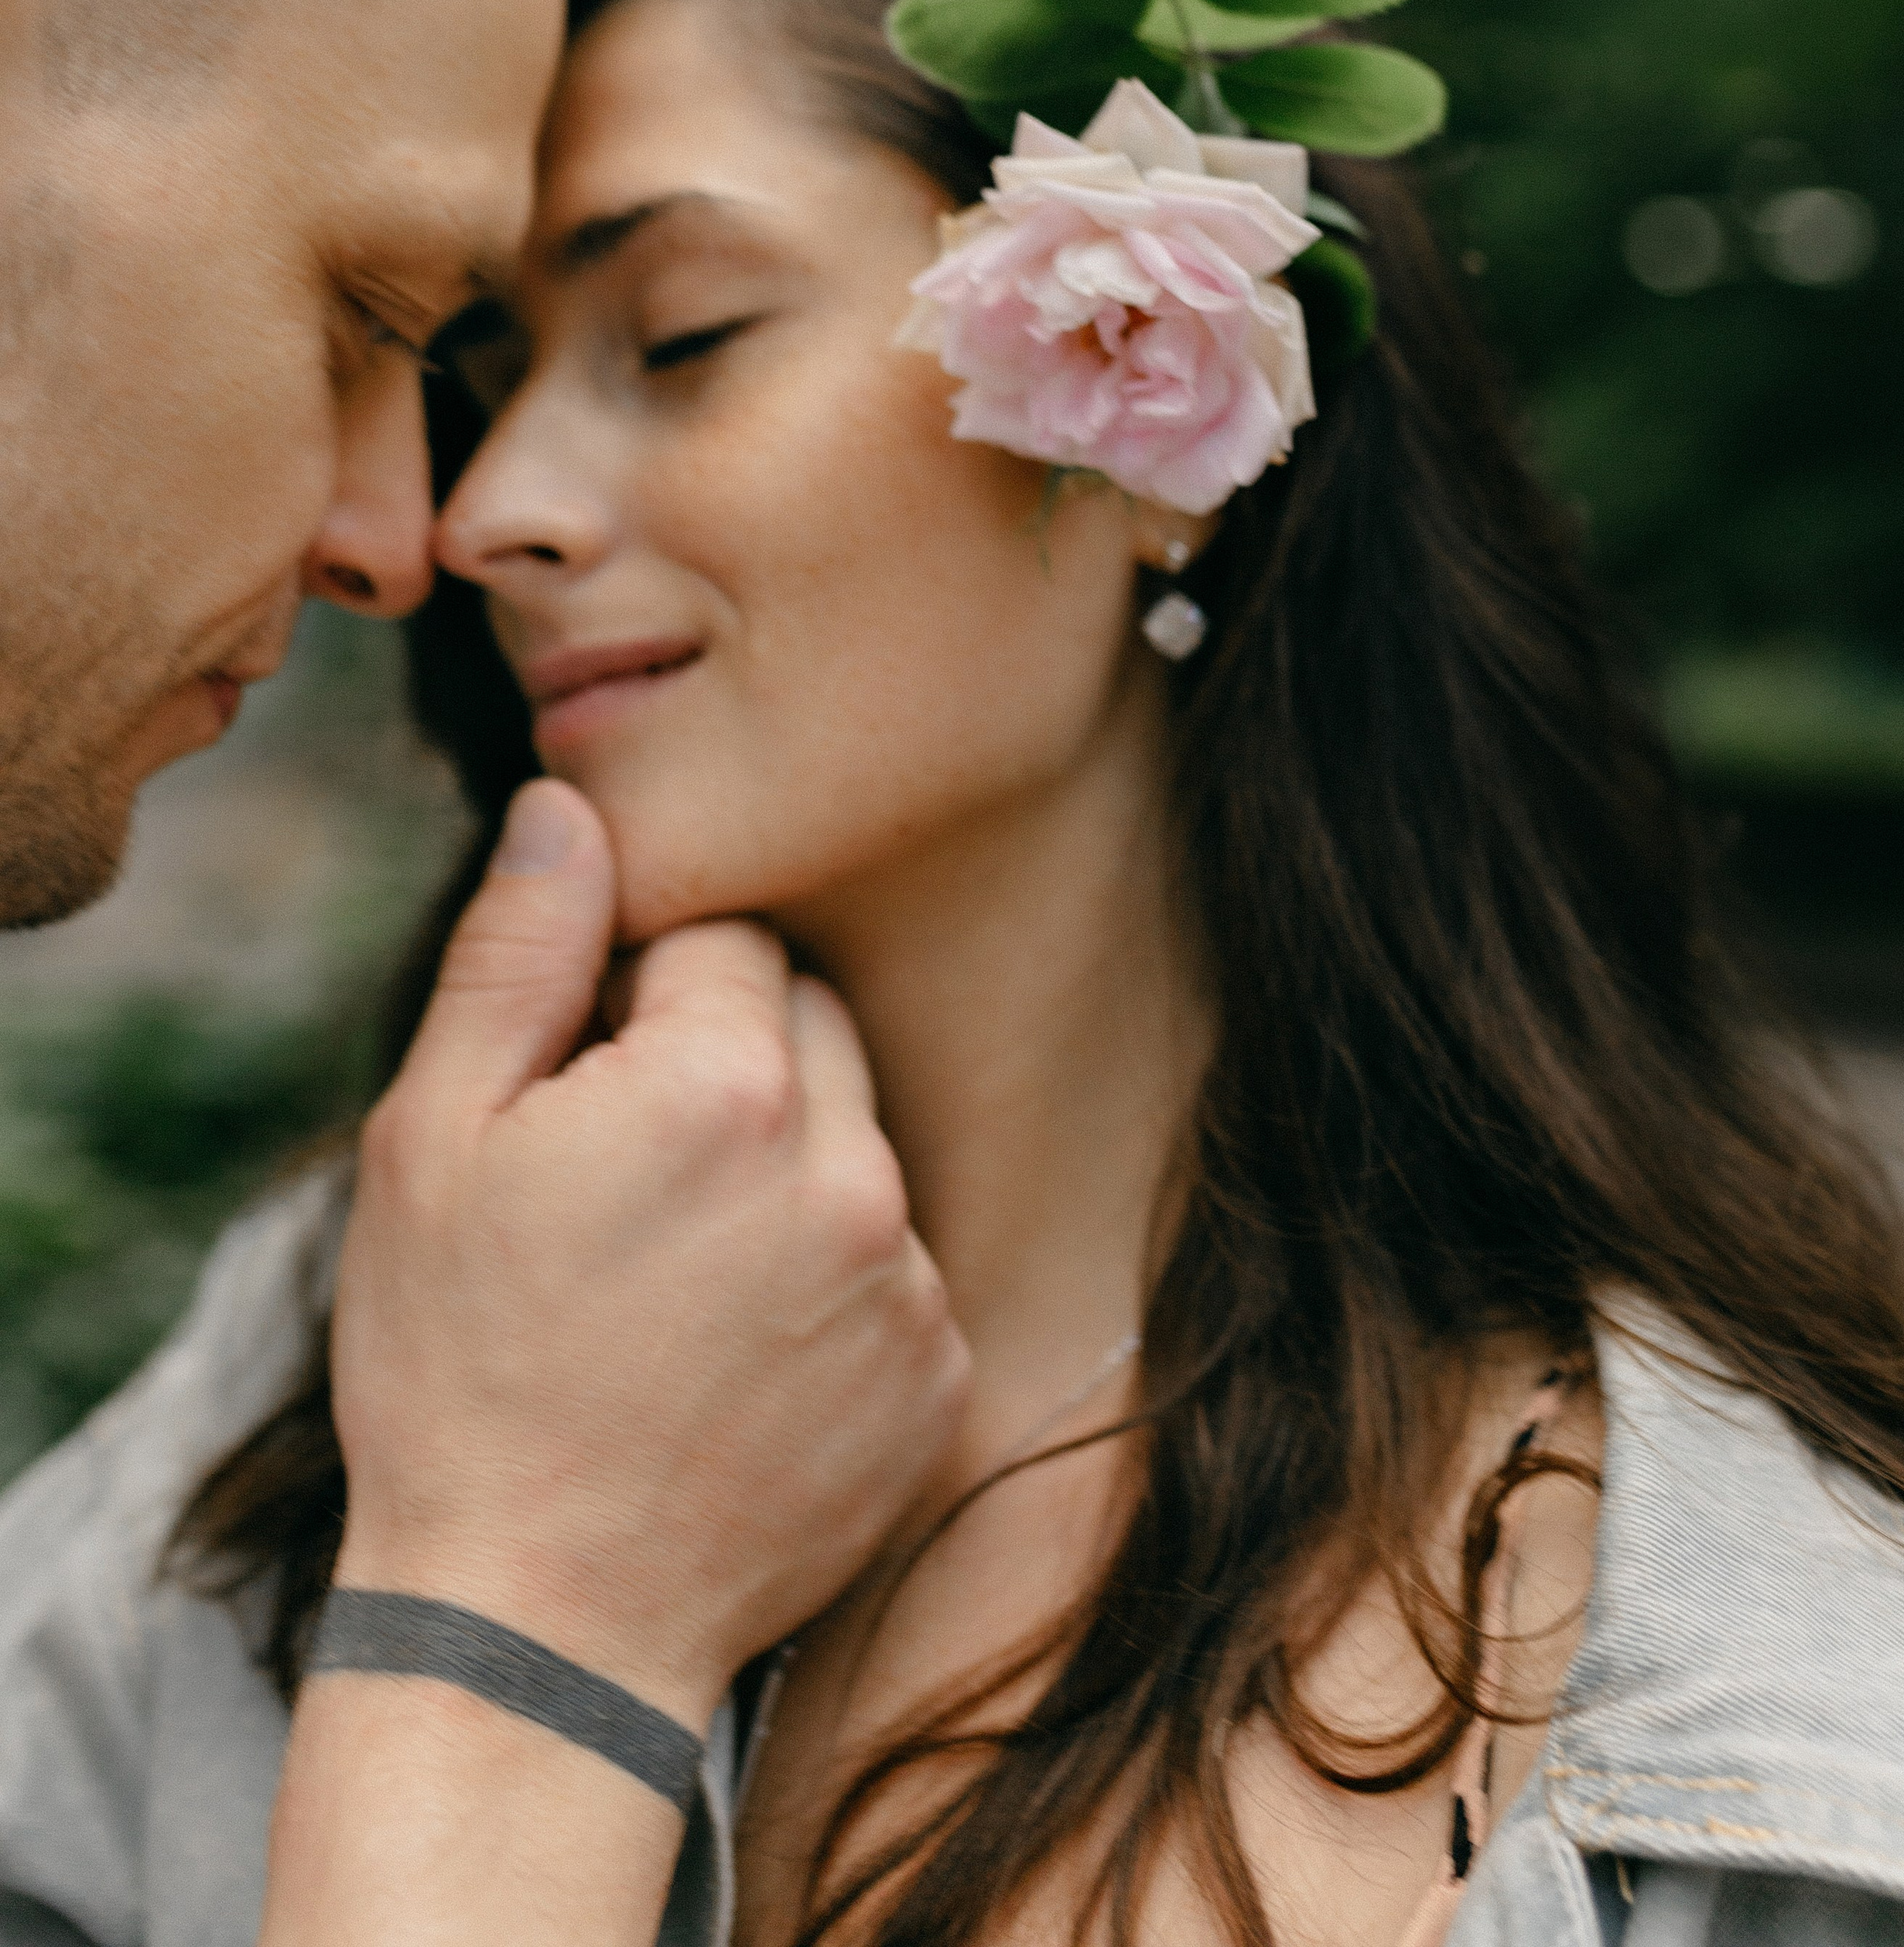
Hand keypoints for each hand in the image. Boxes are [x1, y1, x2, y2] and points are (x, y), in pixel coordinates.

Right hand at [328, 778, 969, 1729]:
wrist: (535, 1629)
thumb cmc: (457, 1372)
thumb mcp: (433, 1140)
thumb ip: (522, 952)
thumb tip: (571, 803)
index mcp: (724, 1085)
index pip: (723, 939)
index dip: (639, 999)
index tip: (581, 1090)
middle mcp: (849, 1168)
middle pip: (807, 1023)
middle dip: (723, 1063)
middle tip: (623, 1184)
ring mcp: (908, 1282)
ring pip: (856, 1140)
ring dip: (785, 1169)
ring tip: (674, 1281)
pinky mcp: (942, 1379)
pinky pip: (895, 1265)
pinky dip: (830, 1285)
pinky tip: (733, 1355)